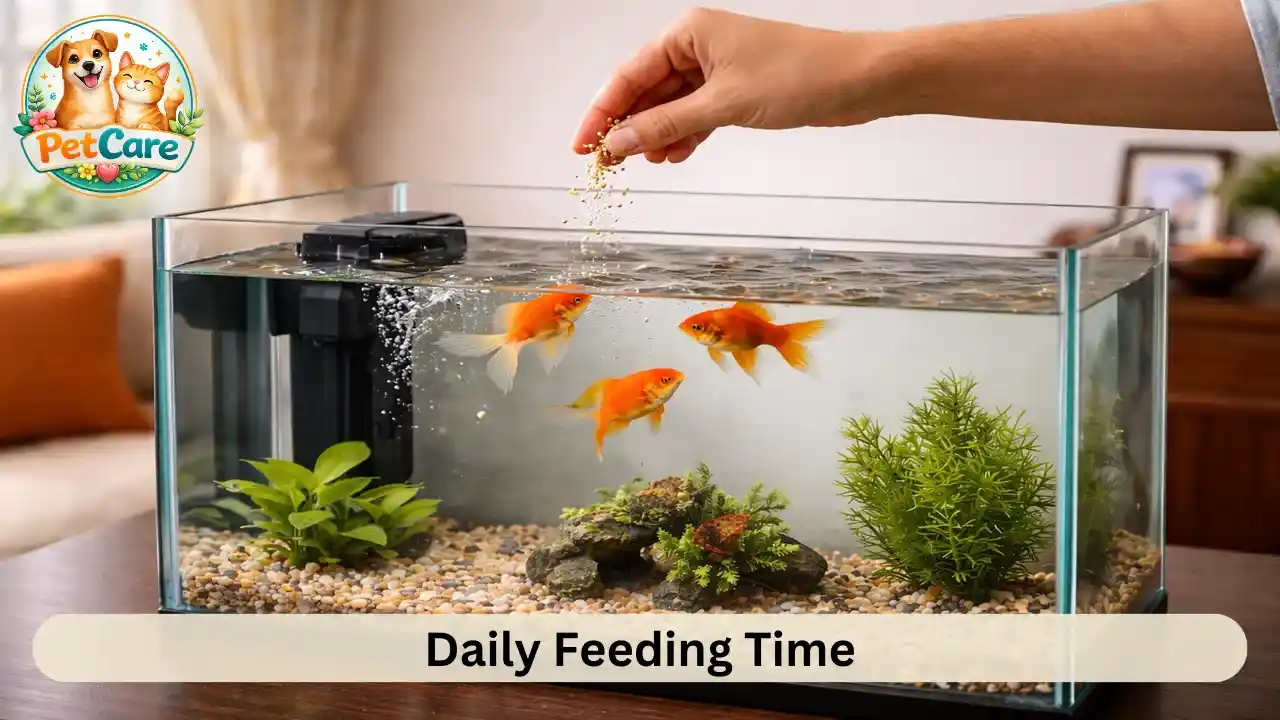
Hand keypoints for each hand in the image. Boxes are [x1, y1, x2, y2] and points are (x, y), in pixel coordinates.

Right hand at [572, 8, 879, 163]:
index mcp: (688, 33)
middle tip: (606, 164)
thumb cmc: (800, 75)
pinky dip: (684, 135)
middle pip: (646, 90)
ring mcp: (717, 69)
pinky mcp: (736, 90)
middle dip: (628, 128)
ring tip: (646, 165)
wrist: (857, 81)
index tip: (582, 146)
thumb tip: (619, 143)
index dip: (602, 112)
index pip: (628, 75)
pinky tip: (676, 156)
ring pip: (670, 106)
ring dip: (657, 135)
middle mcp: (698, 46)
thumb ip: (666, 124)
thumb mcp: (723, 104)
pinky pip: (696, 114)